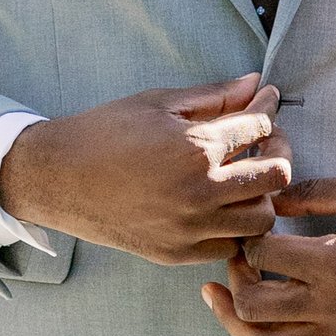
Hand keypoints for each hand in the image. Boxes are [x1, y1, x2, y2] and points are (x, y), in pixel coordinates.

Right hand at [0, 74, 291, 263]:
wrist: (58, 179)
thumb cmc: (105, 132)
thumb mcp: (159, 103)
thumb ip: (213, 96)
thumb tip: (255, 82)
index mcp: (197, 147)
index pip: (261, 128)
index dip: (267, 111)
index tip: (264, 104)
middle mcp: (201, 191)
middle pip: (277, 176)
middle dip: (276, 153)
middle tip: (262, 144)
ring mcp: (191, 227)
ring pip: (262, 218)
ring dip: (260, 196)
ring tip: (243, 180)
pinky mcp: (179, 253)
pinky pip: (232, 247)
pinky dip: (235, 229)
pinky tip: (221, 209)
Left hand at [203, 178, 335, 335]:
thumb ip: (319, 191)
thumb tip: (274, 198)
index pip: (262, 253)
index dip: (248, 236)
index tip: (256, 225)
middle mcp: (334, 304)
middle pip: (252, 305)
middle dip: (234, 278)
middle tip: (240, 259)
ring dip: (237, 324)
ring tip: (231, 299)